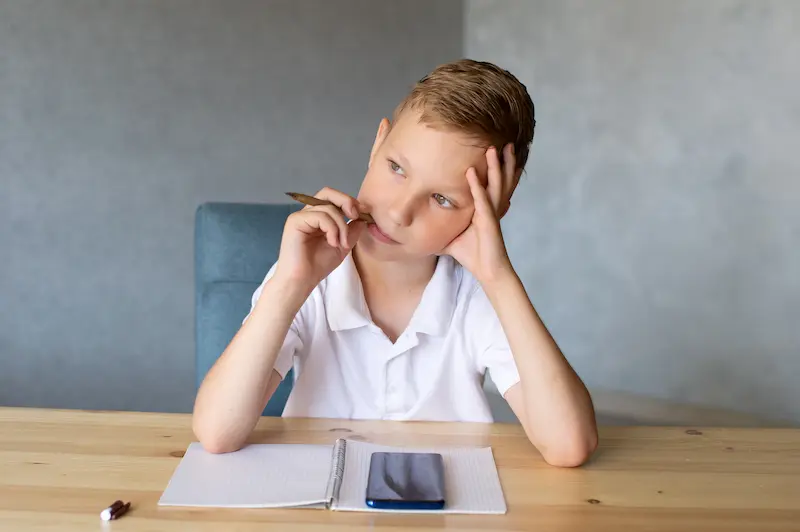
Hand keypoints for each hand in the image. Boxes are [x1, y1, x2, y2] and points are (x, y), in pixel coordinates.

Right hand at [273, 187, 368, 291]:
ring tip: (342, 244)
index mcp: (317, 217)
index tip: (362, 214)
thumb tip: (363, 216)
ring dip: (341, 226)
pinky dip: (332, 229)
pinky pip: (320, 216)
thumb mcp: (343, 245)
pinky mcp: (295, 221)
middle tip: (355, 216)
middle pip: (328, 192)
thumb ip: (352, 230)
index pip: (333, 198)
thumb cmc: (318, 265)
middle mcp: (307, 213)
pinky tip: (332, 243)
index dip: (349, 202)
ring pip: (328, 208)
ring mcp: (300, 216)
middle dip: (346, 201)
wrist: (301, 281)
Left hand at [444, 144, 520, 283]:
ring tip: (494, 148)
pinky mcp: (489, 222)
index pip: (489, 182)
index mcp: (484, 207)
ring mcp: (491, 213)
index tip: (492, 148)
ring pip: (495, 185)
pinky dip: (477, 187)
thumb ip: (441, 224)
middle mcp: (491, 207)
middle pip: (499, 178)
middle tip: (502, 140)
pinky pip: (482, 201)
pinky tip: (471, 174)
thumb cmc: (472, 253)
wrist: (487, 271)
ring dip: (494, 166)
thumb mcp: (452, 234)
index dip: (494, 166)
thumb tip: (419, 222)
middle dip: (502, 160)